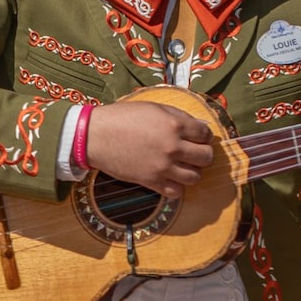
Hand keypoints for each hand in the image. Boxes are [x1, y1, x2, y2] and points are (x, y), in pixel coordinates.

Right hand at [85, 101, 214, 198]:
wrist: (95, 136)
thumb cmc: (122, 117)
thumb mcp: (153, 107)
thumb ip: (178, 116)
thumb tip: (199, 125)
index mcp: (174, 124)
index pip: (206, 134)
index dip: (203, 135)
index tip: (197, 137)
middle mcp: (172, 146)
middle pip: (206, 157)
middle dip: (203, 154)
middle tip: (194, 152)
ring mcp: (162, 166)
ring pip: (195, 177)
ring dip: (192, 171)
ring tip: (182, 166)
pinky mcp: (151, 181)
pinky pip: (176, 192)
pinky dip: (176, 187)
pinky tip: (170, 178)